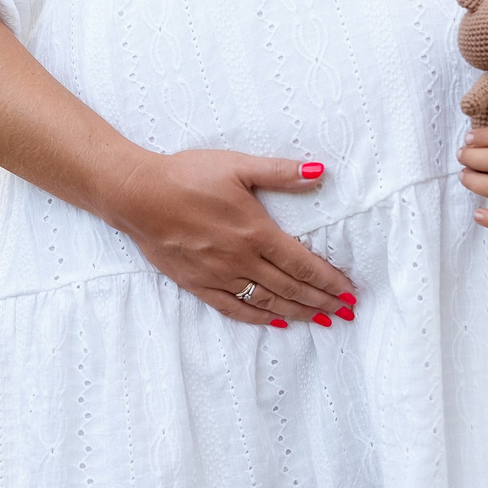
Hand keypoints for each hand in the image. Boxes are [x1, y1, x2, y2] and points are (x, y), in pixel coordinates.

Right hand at [99, 149, 357, 326]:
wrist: (138, 195)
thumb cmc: (187, 175)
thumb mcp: (238, 165)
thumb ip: (280, 172)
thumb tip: (320, 172)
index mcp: (256, 232)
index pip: (302, 263)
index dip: (328, 280)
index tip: (349, 292)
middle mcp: (241, 259)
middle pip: (290, 287)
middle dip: (321, 301)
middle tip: (345, 312)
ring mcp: (218, 275)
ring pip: (266, 301)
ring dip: (296, 312)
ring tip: (320, 320)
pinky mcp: (197, 283)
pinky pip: (233, 308)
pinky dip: (258, 317)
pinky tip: (274, 321)